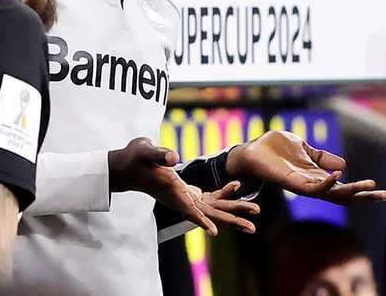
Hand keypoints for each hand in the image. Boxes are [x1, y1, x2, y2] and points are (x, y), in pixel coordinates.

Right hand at [109, 138, 257, 235]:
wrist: (129, 166)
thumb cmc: (135, 158)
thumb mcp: (146, 152)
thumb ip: (160, 155)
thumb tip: (174, 158)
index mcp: (173, 192)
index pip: (189, 210)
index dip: (202, 221)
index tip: (215, 232)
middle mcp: (182, 200)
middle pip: (210, 214)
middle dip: (231, 219)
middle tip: (252, 227)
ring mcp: (186, 197)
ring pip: (215, 207)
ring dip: (235, 208)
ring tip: (256, 210)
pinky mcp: (189, 192)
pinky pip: (211, 195)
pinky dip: (224, 191)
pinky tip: (236, 184)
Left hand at [226, 131, 385, 204]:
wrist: (251, 152)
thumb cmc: (275, 149)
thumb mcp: (305, 149)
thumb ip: (322, 157)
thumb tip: (344, 166)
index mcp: (317, 177)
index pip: (344, 187)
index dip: (363, 191)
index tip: (384, 193)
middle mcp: (312, 184)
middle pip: (343, 195)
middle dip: (364, 196)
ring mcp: (302, 185)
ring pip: (331, 194)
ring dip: (351, 190)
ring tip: (370, 186)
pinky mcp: (290, 182)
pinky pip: (311, 186)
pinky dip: (326, 182)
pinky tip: (339, 175)